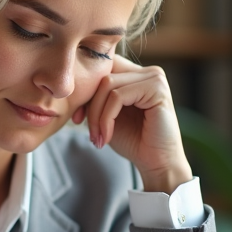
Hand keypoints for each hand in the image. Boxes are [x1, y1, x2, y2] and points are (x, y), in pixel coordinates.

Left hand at [74, 55, 192, 193]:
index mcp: (137, 74)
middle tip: (87, 131)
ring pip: (107, 85)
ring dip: (96, 115)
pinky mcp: (157, 88)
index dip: (86, 91)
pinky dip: (106, 118)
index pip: (103, 67)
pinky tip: (106, 136)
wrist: (156, 163)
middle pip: (103, 74)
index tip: (78, 118)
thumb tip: (74, 86)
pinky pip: (118, 96)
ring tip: (97, 137)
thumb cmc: (134, 141)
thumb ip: (95, 97)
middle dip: (88, 104)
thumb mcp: (107, 115)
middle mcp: (148, 72)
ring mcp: (154, 78)